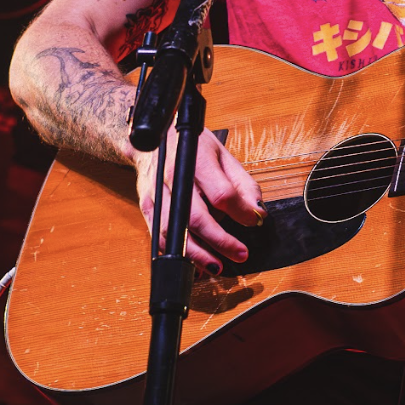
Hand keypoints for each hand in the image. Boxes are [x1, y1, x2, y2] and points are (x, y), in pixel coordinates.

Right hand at [134, 126, 263, 268]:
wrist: (155, 138)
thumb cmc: (193, 147)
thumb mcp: (224, 156)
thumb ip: (243, 184)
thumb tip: (257, 212)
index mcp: (196, 160)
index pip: (221, 193)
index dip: (240, 212)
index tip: (253, 221)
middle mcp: (173, 177)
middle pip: (196, 217)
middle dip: (220, 241)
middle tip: (240, 254)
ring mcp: (157, 193)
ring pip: (175, 231)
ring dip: (196, 254)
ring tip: (217, 266)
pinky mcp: (147, 206)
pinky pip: (159, 236)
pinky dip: (176, 253)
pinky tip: (193, 264)